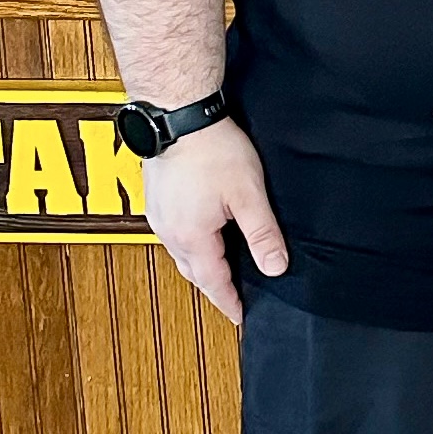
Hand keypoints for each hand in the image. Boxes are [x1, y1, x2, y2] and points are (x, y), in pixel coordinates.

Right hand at [140, 116, 285, 323]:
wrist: (177, 116)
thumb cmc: (214, 151)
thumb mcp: (249, 196)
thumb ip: (262, 234)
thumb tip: (276, 268)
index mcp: (192, 237)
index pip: (214, 282)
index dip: (229, 302)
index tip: (241, 317)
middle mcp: (169, 232)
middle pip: (195, 272)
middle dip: (215, 288)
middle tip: (234, 299)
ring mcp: (158, 216)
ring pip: (182, 254)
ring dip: (202, 267)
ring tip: (224, 272)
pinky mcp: (156, 200)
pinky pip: (174, 235)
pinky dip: (191, 246)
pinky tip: (204, 237)